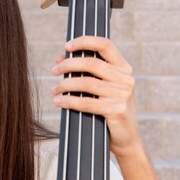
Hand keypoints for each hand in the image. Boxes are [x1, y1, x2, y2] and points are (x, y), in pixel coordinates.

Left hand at [51, 36, 141, 158]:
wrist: (126, 138)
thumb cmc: (109, 108)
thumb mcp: (101, 87)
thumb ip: (85, 71)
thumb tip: (59, 59)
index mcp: (123, 68)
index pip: (105, 45)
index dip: (84, 41)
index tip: (66, 46)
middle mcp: (126, 78)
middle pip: (91, 63)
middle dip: (68, 65)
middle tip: (53, 71)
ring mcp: (122, 94)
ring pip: (87, 83)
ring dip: (65, 85)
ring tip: (54, 90)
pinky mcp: (117, 110)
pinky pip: (87, 103)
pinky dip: (69, 101)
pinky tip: (59, 102)